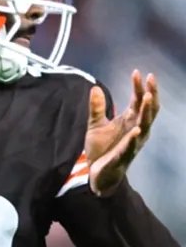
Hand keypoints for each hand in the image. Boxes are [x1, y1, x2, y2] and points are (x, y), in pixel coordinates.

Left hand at [85, 70, 158, 196]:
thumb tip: (95, 87)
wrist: (96, 173)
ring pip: (145, 125)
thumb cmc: (101, 148)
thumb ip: (97, 108)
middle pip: (148, 110)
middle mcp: (135, 130)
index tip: (138, 72)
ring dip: (146, 111)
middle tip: (151, 79)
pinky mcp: (123, 156)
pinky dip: (134, 138)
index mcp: (129, 121)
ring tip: (147, 97)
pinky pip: (131, 146)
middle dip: (151, 94)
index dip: (139, 86)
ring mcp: (132, 143)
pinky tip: (136, 130)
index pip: (138, 101)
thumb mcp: (95, 125)